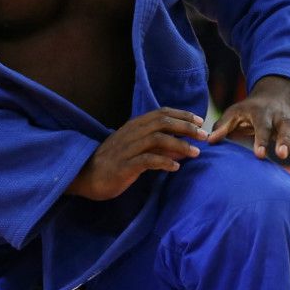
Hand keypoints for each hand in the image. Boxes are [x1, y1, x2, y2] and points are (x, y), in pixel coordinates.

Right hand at [68, 108, 207, 200]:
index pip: (161, 113)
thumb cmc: (113, 163)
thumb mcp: (135, 149)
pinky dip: (164, 162)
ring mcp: (127, 149)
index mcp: (134, 126)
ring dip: (180, 145)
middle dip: (186, 127)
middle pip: (163, 122)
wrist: (86, 176)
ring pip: (158, 139)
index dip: (182, 115)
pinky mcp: (124, 165)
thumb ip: (156, 146)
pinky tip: (175, 168)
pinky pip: (147, 160)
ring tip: (195, 153)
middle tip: (204, 136)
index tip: (200, 121)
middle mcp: (131, 133)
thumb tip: (182, 147)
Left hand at [209, 76, 289, 166]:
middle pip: (287, 126)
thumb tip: (209, 140)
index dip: (261, 139)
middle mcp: (280, 117)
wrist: (273, 98)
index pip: (262, 125)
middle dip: (286, 140)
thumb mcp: (234, 113)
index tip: (260, 155)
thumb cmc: (248, 111)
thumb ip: (222, 126)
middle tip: (283, 155)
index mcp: (262, 112)